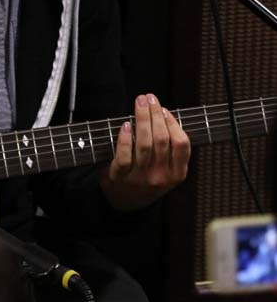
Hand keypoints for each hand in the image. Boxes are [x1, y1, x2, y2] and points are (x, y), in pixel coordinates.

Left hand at [100, 93, 190, 211]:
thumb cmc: (147, 180)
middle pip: (162, 140)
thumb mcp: (167, 171)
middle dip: (156, 115)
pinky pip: (124, 156)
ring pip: (145, 144)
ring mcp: (140, 178)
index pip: (181, 145)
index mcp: (176, 174)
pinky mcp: (120, 177)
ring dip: (143, 120)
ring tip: (140, 103)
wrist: (124, 203)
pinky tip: (126, 125)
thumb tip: (164, 115)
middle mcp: (160, 177)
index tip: (164, 109)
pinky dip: (125, 139)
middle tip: (150, 98)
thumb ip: (170, 150)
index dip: (174, 124)